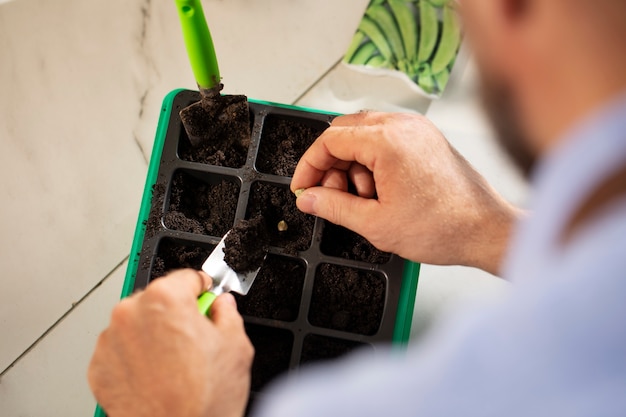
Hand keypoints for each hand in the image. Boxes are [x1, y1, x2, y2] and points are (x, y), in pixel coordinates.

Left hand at [88, 269, 253, 416]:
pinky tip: (156, 374)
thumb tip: (222, 305)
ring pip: (137, 323)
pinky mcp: (98, 366)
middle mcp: (131, 314)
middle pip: (158, 298)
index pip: (186, 276)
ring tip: (175, 362)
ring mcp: (110, 341)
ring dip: (153, 333)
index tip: (205, 295)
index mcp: (166, 299)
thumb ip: (228, 314)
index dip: (201, 287)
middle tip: (193, 336)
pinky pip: (120, 349)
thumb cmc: (203, 401)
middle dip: (176, 312)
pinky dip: (136, 356)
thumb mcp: (236, 347)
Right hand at [291, 112, 519, 274]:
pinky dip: (374, 163)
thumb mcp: (376, 223)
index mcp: (387, 141)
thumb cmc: (444, 226)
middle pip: (345, 132)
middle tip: (333, 197)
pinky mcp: (425, 139)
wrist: (486, 230)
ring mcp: (417, 130)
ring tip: (367, 200)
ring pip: (364, 136)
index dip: (310, 165)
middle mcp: (403, 126)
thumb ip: (333, 207)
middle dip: (333, 166)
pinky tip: (382, 192)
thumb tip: (309, 198)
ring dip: (354, 166)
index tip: (304, 186)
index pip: (330, 140)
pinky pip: (386, 141)